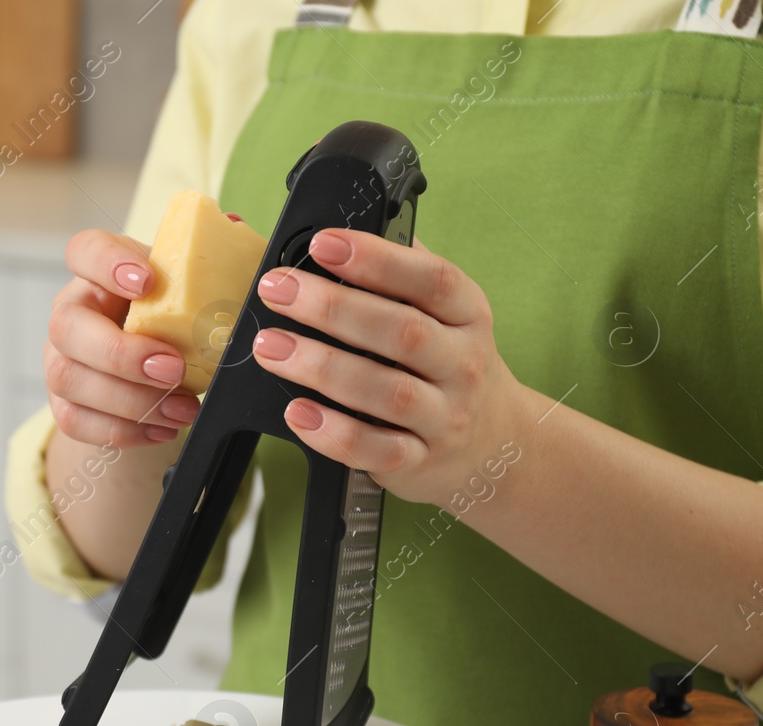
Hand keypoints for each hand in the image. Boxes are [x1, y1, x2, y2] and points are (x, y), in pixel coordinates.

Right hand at [44, 229, 200, 447]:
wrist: (153, 370)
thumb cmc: (173, 320)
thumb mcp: (192, 288)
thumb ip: (210, 262)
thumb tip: (237, 227)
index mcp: (100, 273)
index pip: (85, 250)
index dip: (108, 263)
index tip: (147, 282)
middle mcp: (74, 312)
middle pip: (66, 326)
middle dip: (121, 353)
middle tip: (173, 368)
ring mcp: (62, 359)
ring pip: (69, 379)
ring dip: (130, 400)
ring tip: (182, 408)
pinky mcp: (65, 403)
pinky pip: (75, 421)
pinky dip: (123, 431)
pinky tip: (163, 429)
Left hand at [251, 229, 536, 506]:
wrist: (493, 441)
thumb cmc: (447, 364)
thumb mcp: (444, 313)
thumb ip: (401, 272)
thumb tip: (342, 227)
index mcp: (466, 315)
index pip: (431, 279)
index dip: (377, 260)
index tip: (324, 244)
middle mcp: (461, 364)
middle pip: (400, 333)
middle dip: (332, 308)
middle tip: (277, 290)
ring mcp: (443, 417)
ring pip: (384, 392)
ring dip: (321, 367)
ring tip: (270, 346)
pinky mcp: (419, 462)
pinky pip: (375, 450)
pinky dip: (333, 433)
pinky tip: (298, 412)